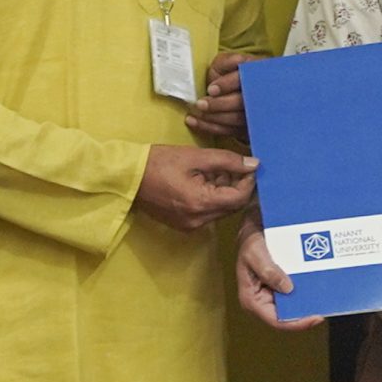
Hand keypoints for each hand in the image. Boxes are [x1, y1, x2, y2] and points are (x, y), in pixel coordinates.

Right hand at [135, 144, 258, 232]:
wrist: (127, 176)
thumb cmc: (159, 162)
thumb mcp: (196, 156)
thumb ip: (228, 160)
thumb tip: (254, 164)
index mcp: (201, 204)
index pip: (240, 198)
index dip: (248, 181)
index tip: (249, 166)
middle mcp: (197, 220)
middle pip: (232, 206)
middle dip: (236, 185)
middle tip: (231, 165)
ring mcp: (189, 225)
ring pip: (221, 209)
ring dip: (224, 191)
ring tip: (214, 170)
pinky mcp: (183, 224)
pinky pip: (208, 212)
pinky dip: (212, 197)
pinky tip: (203, 181)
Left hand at [186, 50, 260, 140]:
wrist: (225, 89)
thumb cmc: (225, 74)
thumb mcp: (226, 62)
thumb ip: (230, 60)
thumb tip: (238, 61)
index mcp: (256, 77)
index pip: (246, 80)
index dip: (228, 85)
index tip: (211, 89)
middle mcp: (259, 97)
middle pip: (243, 103)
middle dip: (220, 105)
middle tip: (201, 104)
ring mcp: (253, 115)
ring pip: (236, 119)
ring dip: (213, 118)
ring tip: (195, 113)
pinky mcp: (244, 128)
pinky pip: (228, 131)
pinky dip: (209, 127)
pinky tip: (193, 121)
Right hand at [236, 218, 322, 330]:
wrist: (257, 222)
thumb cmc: (251, 237)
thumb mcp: (254, 252)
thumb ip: (268, 270)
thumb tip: (287, 288)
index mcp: (252, 299)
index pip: (276, 320)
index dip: (296, 323)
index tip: (315, 317)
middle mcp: (264, 299)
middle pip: (288, 315)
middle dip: (307, 312)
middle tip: (327, 306)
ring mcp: (274, 292)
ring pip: (295, 303)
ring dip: (310, 300)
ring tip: (328, 296)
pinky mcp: (283, 282)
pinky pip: (298, 290)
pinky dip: (309, 289)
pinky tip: (322, 284)